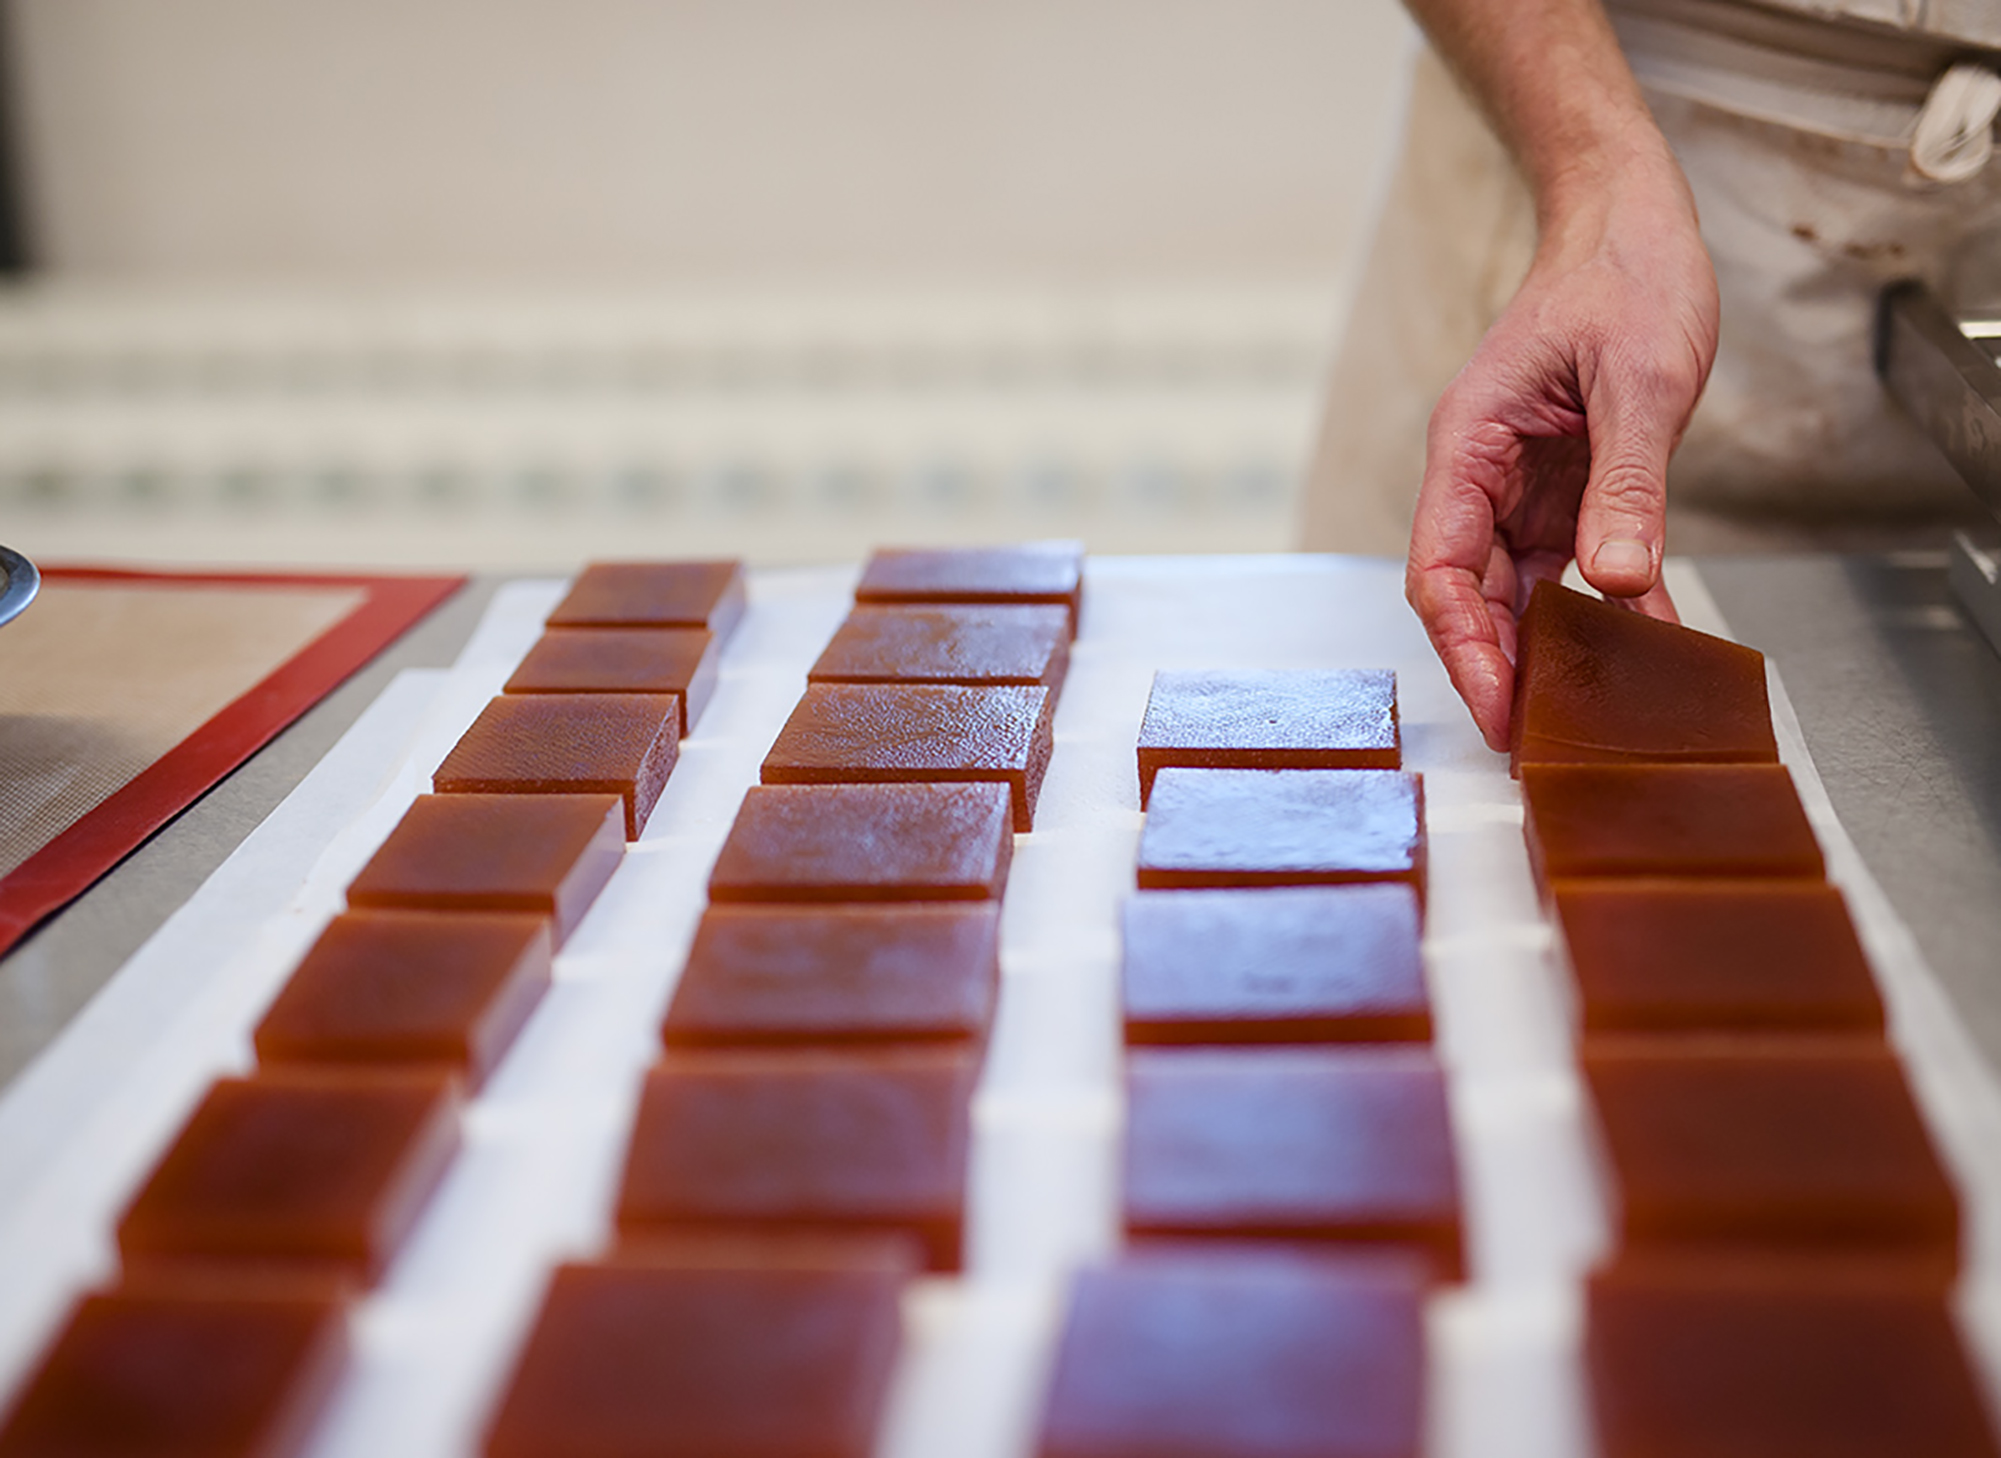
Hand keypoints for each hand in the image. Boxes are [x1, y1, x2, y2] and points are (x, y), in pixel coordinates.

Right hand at [1404, 154, 1718, 750]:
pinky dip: (1606, 610)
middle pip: (1472, 596)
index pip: (1441, 570)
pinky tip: (1645, 647)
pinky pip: (1574, 567)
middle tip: (1541, 740)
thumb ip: (1629, 484)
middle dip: (1500, 668)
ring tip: (1587, 714)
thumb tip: (1618, 584)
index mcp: (1469, 445)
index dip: (1464, 647)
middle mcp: (1482, 476)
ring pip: (1519, 592)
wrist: (1633, 224)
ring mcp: (1522, 487)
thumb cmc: (1623, 277)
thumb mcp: (1639, 380)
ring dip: (1549, 650)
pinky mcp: (1565, 491)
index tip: (1500, 708)